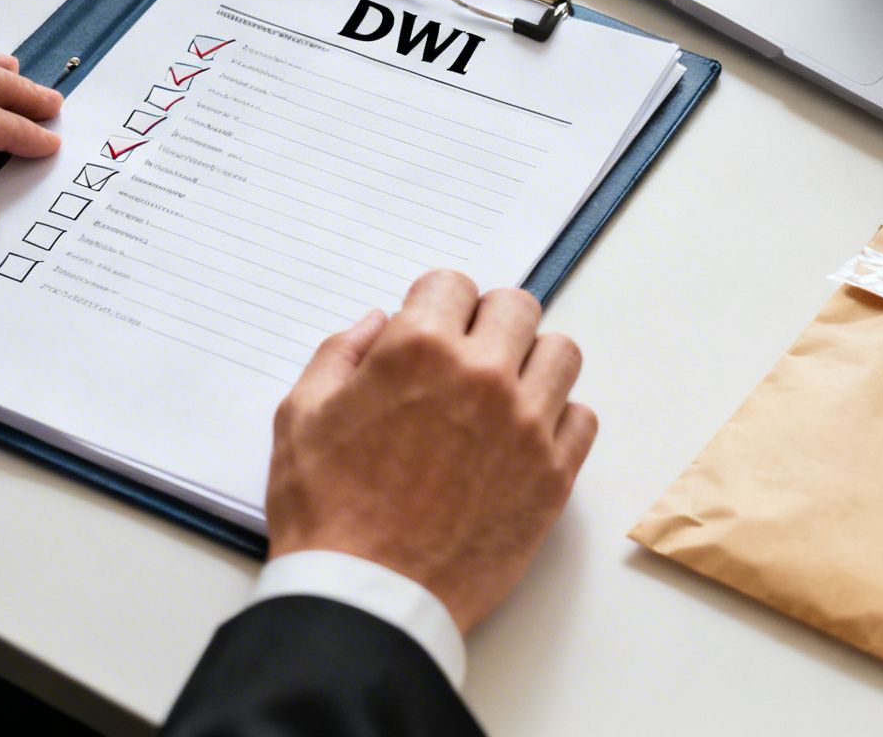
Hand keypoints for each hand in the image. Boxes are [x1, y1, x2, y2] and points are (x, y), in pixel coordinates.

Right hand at [265, 271, 596, 634]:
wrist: (370, 598)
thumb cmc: (327, 513)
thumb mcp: (300, 416)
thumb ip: (340, 354)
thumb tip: (378, 324)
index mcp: (419, 350)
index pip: (452, 283)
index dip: (432, 306)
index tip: (426, 331)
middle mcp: (483, 377)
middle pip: (516, 306)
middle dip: (485, 322)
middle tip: (462, 357)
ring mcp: (526, 426)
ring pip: (560, 354)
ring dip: (529, 363)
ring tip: (498, 394)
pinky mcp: (553, 477)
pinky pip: (581, 419)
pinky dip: (556, 419)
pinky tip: (519, 438)